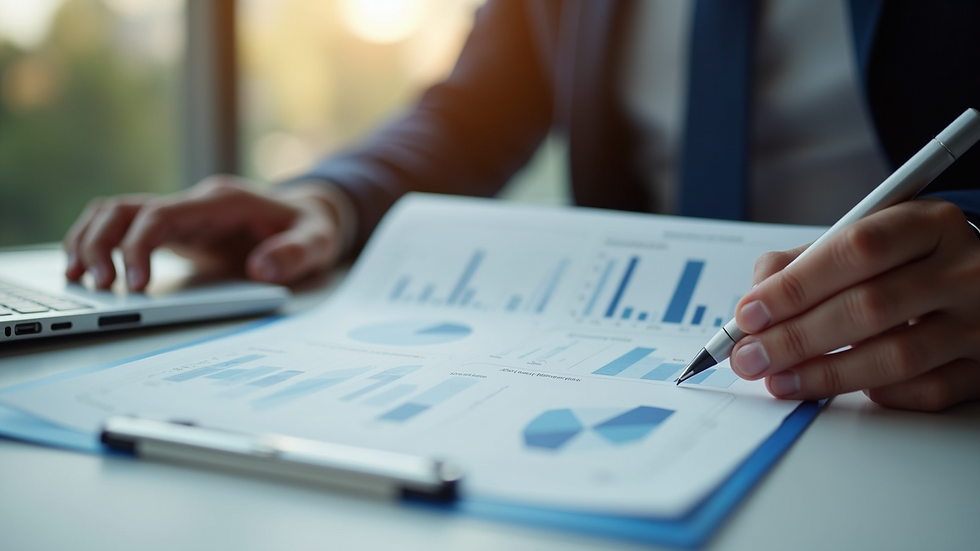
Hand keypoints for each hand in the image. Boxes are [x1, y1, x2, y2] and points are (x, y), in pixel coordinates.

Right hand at [64, 175, 348, 289]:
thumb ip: (295, 254)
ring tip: (78, 280)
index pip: (162, 214)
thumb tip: (262, 270)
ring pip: (116, 213)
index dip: (139, 247)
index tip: (134, 285)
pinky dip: (101, 245)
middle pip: (125, 209)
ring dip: (90, 241)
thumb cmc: (310, 228)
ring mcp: (182, 215)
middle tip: (96, 286)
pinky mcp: (176, 231)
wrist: (308, 216)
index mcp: (222, 202)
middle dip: (100, 244)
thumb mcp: (317, 241)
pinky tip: (90, 272)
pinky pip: (126, 229)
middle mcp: (194, 204)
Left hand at [729, 199, 979, 410]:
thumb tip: (753, 304)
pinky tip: (845, 387)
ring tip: (778, 379)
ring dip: (824, 374)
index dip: (796, 286)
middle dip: (796, 337)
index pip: (856, 250)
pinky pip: (925, 391)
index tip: (749, 314)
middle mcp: (963, 270)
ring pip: (895, 357)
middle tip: (751, 356)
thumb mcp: (864, 241)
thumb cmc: (908, 263)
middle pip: (869, 307)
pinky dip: (877, 392)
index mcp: (930, 224)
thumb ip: (803, 264)